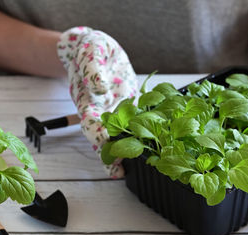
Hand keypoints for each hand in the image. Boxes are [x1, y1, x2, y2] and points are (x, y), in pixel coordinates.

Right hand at [57, 26, 137, 177]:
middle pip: (103, 137)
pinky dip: (146, 131)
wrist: (95, 47)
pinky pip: (137, 119)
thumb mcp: (90, 49)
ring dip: (129, 148)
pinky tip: (160, 140)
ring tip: (143, 165)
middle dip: (111, 155)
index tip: (108, 153)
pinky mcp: (129, 103)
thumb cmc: (89, 47)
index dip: (99, 138)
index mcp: (87, 100)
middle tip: (121, 173)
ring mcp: (115, 108)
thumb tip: (101, 87)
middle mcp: (100, 110)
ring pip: (121, 133)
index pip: (91, 124)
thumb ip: (93, 67)